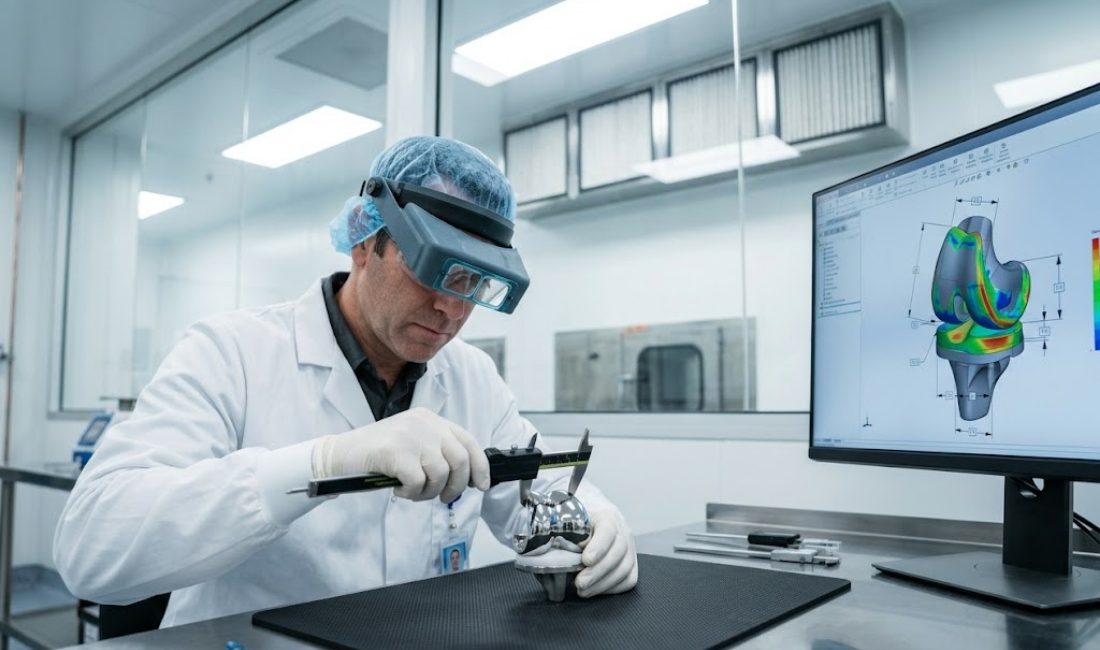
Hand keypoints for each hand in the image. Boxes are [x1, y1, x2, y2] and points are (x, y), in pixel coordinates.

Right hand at [311, 407, 490, 502]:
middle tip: (443, 497)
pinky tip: (399, 490)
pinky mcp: (394, 451)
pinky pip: (418, 481)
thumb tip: (466, 477)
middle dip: (455, 486)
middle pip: (459, 459)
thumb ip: (436, 452)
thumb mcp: (412, 444)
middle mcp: (423, 423)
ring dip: (429, 492)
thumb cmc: (377, 456)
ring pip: (440, 473)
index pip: (467, 441)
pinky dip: (412, 492)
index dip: (479, 466)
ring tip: (413, 492)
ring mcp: (409, 435)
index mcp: (430, 419)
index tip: (480, 485)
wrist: (340, 455)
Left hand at [575, 509, 637, 597]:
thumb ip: (567, 532)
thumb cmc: (578, 519)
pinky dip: (612, 588)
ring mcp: (630, 547)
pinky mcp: (631, 562)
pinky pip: (629, 579)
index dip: (599, 547)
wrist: (592, 514)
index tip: (586, 560)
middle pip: (617, 552)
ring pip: (624, 569)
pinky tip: (596, 590)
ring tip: (583, 591)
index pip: (607, 530)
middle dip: (598, 572)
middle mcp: (622, 530)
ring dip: (603, 584)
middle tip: (580, 583)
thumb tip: (558, 551)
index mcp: (606, 515)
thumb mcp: (570, 519)